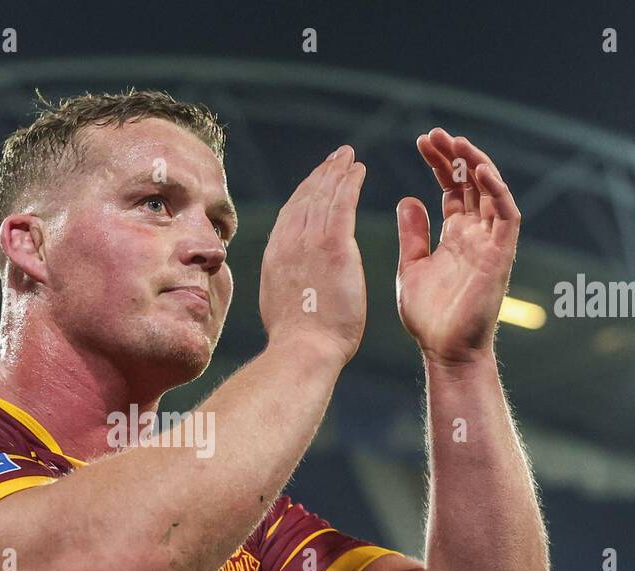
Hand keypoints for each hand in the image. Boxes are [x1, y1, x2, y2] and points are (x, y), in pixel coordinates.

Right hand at [260, 145, 368, 368]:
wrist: (302, 349)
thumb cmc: (298, 342)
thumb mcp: (281, 307)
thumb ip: (288, 287)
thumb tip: (293, 287)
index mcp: (276, 258)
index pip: (290, 216)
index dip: (304, 194)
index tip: (316, 182)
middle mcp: (288, 243)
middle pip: (304, 199)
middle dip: (320, 176)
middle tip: (335, 158)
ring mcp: (309, 243)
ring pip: (323, 196)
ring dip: (336, 172)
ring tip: (348, 158)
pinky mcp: (333, 246)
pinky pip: (342, 203)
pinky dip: (348, 182)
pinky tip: (358, 169)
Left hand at [395, 128, 520, 366]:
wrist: (443, 351)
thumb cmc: (430, 316)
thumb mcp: (412, 266)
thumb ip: (413, 234)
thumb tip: (406, 198)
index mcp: (455, 234)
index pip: (451, 187)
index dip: (440, 163)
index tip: (421, 141)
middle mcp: (475, 233)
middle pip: (471, 183)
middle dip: (455, 156)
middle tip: (435, 134)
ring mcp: (490, 243)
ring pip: (491, 192)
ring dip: (476, 164)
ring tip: (456, 143)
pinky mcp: (500, 255)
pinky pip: (506, 216)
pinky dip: (497, 191)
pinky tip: (479, 171)